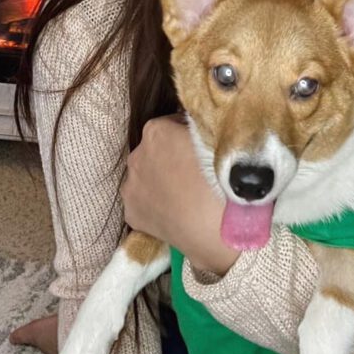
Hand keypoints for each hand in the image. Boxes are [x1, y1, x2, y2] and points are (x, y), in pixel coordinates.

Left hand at [121, 114, 239, 276]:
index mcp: (156, 130)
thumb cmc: (223, 179)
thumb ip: (198, 128)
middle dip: (170, 157)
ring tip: (185, 194)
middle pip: (155, 149)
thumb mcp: (215, 139)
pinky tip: (175, 211)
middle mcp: (137, 154)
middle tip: (194, 172)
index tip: (201, 148)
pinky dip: (155, 204)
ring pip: (146, 175)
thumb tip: (196, 127)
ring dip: (160, 180)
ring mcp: (131, 185)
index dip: (187, 135)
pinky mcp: (130, 212)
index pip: (171, 124)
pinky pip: (143, 201)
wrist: (217, 230)